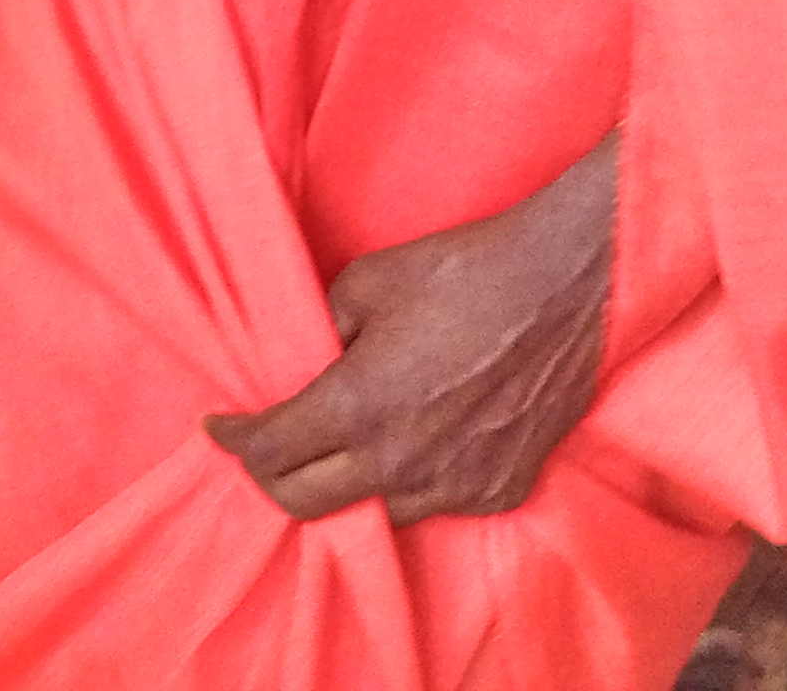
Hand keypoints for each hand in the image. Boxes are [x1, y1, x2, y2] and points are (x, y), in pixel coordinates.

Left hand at [201, 139, 617, 526]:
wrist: (567, 289)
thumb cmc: (462, 272)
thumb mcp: (366, 282)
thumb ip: (322, 331)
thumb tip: (304, 362)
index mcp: (359, 405)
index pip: (270, 449)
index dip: (234, 439)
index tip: (220, 426)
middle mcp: (402, 462)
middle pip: (305, 503)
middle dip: (269, 477)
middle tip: (260, 450)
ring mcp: (455, 487)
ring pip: (372, 514)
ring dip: (341, 488)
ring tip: (331, 453)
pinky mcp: (498, 492)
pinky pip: (435, 505)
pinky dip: (408, 485)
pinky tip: (406, 450)